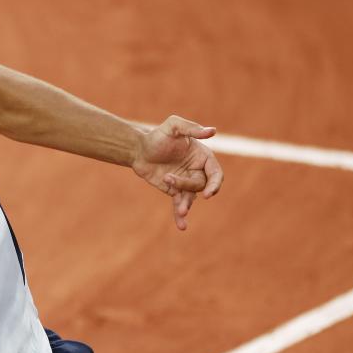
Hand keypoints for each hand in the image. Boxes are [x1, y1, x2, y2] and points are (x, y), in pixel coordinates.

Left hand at [132, 115, 224, 230]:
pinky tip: (182, 225)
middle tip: (169, 179)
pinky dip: (180, 215)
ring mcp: (186, 182)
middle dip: (187, 186)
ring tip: (181, 212)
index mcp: (202, 156)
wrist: (137, 150)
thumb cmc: (157, 136)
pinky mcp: (174, 190)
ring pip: (191, 197)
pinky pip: (180, 204)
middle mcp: (197, 170)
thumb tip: (212, 131)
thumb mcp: (173, 126)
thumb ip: (191, 128)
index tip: (208, 194)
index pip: (215, 172)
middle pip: (200, 185)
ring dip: (186, 204)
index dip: (215, 183)